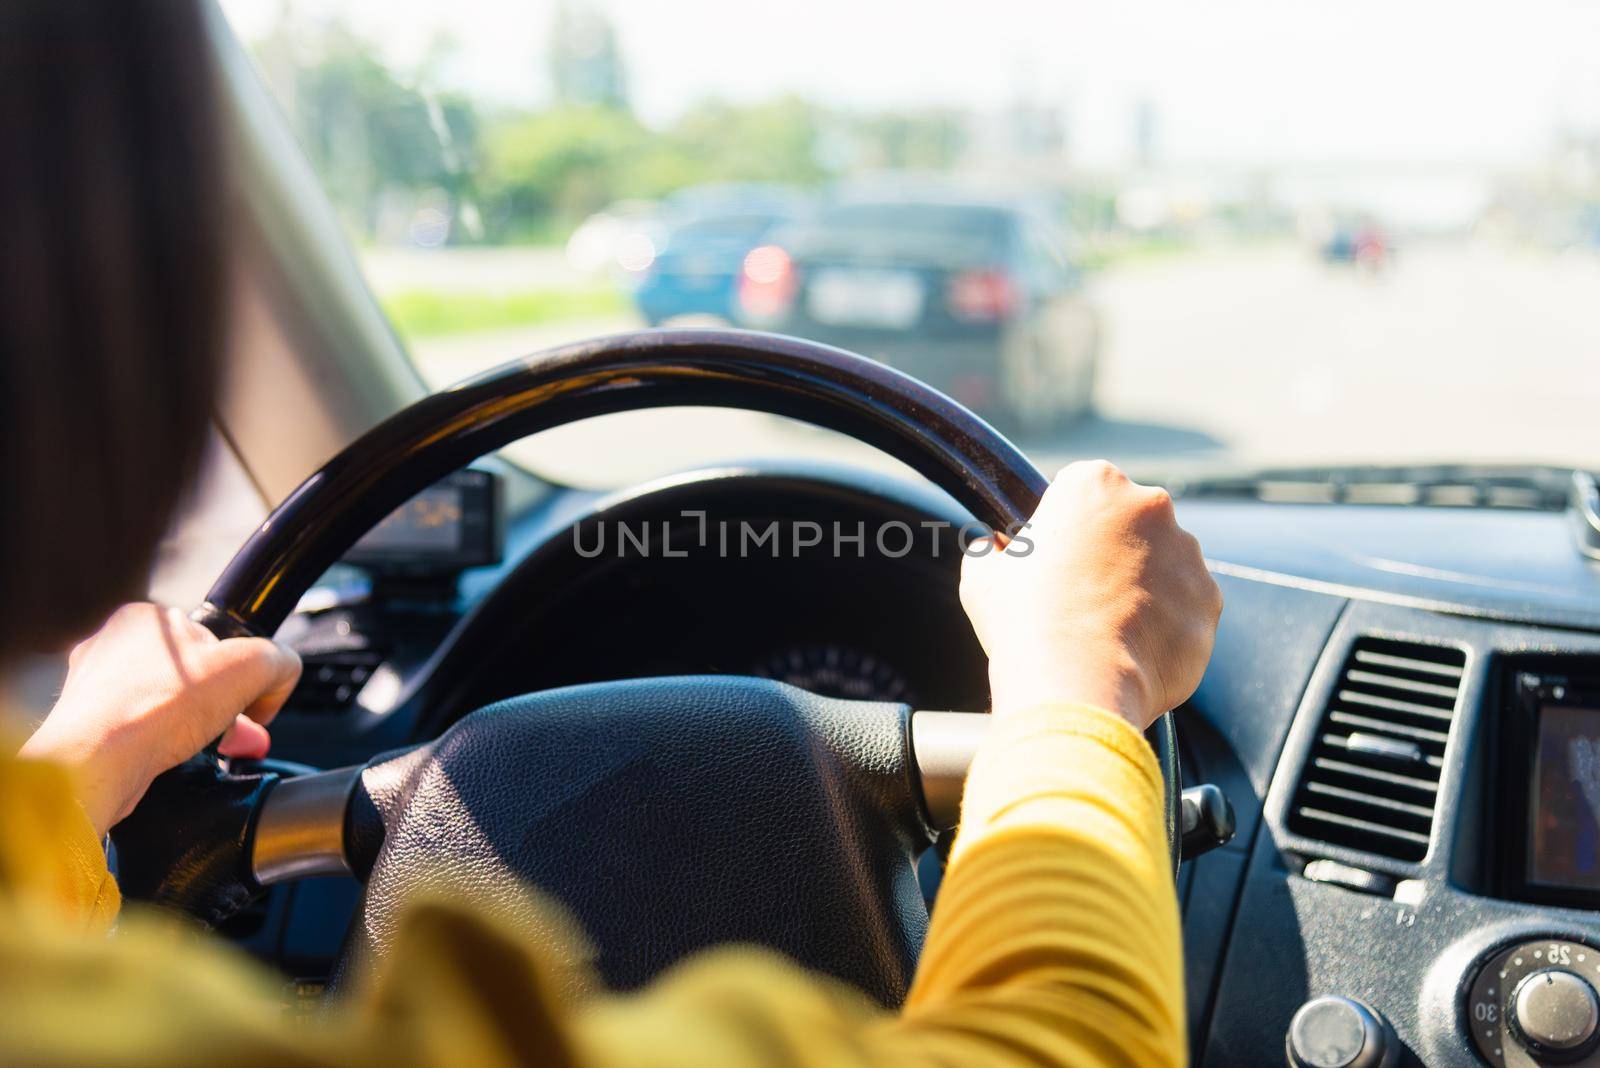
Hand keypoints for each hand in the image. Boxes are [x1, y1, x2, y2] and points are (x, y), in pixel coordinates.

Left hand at [18, 603, 301, 836]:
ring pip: (166, 707)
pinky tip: (173, 761)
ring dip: (195, 729)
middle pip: (191, 676)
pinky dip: (163, 750)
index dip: (240, 671)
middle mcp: (111, 648)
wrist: (96, 764)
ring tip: (206, 749)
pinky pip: (141, 735)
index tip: (250, 700)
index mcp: (145, 618)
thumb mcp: (251, 666)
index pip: (212, 639)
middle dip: (223, 707)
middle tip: (237, 731)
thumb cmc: (156, 708)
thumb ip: (280, 660)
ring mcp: (93, 690)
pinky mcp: (86, 729)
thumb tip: (281, 675)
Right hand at [960, 460, 1221, 729]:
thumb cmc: (1025, 622)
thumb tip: (994, 547)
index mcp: (1094, 484)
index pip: (1081, 492)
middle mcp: (1151, 506)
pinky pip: (1185, 608)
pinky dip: (1165, 626)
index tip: (1056, 559)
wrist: (1076, 685)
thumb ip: (992, 547)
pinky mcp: (1208, 602)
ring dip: (1142, 588)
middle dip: (1112, 552)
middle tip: (1080, 596)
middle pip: (1130, 523)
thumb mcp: (983, 574)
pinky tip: (1132, 650)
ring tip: (1106, 629)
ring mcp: (1188, 555)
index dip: (1065, 527)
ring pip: (1164, 565)